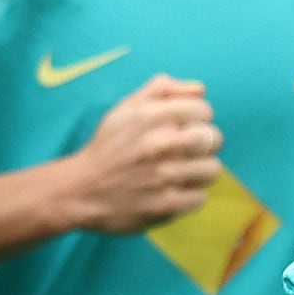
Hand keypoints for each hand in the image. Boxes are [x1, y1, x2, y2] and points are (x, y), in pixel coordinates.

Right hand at [52, 75, 221, 233]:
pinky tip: (173, 191)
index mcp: (150, 116)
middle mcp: (159, 143)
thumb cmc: (107, 147)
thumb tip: (200, 89)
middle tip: (187, 151)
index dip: (198, 118)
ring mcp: (164, 176)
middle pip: (213, 138)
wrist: (80, 190)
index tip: (186, 127)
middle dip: (205, 144)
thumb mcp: (126, 108)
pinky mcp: (165, 205)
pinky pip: (200, 197)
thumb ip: (162, 89)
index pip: (203, 110)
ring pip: (212, 169)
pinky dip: (190, 196)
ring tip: (182, 172)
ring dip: (200, 171)